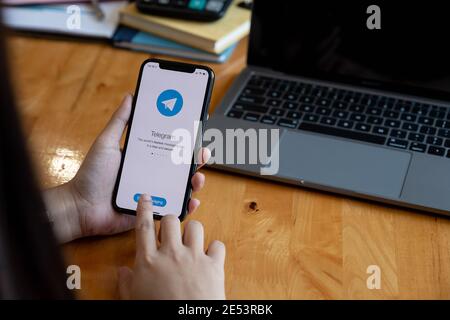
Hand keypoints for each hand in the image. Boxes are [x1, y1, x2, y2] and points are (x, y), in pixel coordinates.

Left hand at [44, 94, 209, 242]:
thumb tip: (130, 96)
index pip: (170, 144)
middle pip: (182, 165)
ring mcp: (155, 192)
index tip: (198, 126)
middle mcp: (153, 173)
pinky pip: (175, 207)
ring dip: (195, 181)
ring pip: (182, 186)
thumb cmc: (92, 174)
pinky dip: (187, 205)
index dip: (186, 137)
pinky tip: (192, 201)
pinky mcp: (154, 209)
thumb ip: (120, 121)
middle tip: (203, 152)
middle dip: (197, 158)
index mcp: (145, 156)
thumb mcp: (106, 143)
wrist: (81, 207)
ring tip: (198, 177)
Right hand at [118, 194, 225, 299]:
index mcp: (148, 261)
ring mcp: (194, 257)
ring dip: (192, 232)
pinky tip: (209, 257)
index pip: (143, 227)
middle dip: (170, 222)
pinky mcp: (214, 264)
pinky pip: (217, 245)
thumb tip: (122, 272)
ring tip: (190, 243)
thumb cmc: (159, 312)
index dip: (143, 209)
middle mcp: (171, 253)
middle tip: (171, 232)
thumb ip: (127, 283)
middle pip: (170, 220)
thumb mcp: (134, 299)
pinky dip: (214, 250)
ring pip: (195, 226)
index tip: (145, 198)